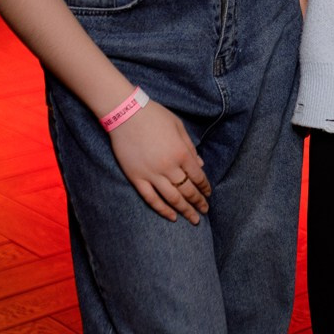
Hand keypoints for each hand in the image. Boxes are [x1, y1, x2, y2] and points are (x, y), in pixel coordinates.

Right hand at [109, 101, 210, 223]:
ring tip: (194, 220)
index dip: (205, 187)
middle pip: (187, 190)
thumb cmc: (154, 116)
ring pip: (172, 198)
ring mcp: (151, 174)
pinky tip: (171, 217)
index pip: (198, 176)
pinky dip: (162, 210)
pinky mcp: (136, 178)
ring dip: (184, 210)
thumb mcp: (178, 126)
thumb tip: (200, 164)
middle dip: (198, 202)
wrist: (125, 113)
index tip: (208, 194)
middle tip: (204, 211)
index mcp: (181, 153)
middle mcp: (168, 167)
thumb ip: (190, 147)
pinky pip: (151, 198)